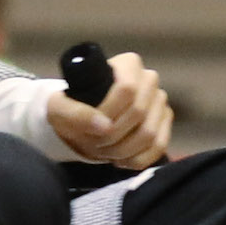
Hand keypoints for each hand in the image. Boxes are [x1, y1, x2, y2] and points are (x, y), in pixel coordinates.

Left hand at [48, 48, 172, 168]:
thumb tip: (105, 126)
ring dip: (123, 150)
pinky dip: (138, 159)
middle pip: (139, 112)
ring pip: (150, 133)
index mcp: (128, 64)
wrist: (84, 122)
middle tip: (95, 143)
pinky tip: (121, 160)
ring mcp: (160, 101)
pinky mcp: (165, 123)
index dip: (109, 112)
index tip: (91, 125)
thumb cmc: (73, 108)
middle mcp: (149, 79)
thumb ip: (75, 113)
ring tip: (105, 151)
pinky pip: (160, 146)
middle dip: (113, 135)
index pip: (127, 89)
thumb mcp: (60, 108)